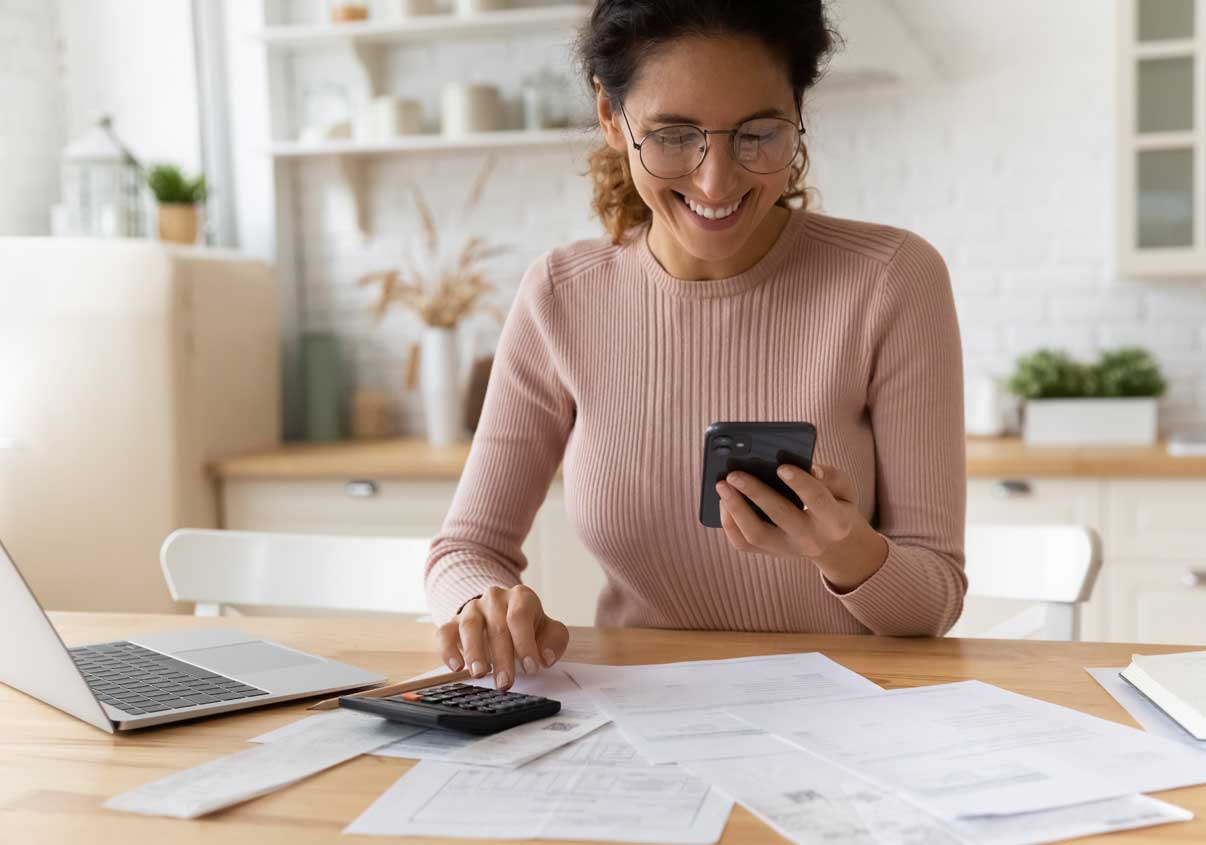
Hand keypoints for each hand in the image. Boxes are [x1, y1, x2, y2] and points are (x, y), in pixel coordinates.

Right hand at [434, 584, 568, 690]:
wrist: (503, 613)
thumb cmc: (528, 626)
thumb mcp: (549, 631)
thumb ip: (554, 642)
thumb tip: (545, 657)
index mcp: (521, 596)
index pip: (520, 616)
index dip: (525, 643)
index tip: (531, 668)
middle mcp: (495, 598)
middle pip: (497, 626)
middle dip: (502, 658)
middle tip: (505, 682)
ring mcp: (472, 609)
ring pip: (469, 626)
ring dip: (474, 652)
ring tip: (480, 673)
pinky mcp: (453, 622)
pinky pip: (445, 632)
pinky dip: (448, 649)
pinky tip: (456, 667)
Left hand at [716, 462, 886, 590]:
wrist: (834, 546)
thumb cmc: (836, 505)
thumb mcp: (845, 489)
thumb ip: (831, 476)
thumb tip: (809, 467)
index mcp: (835, 522)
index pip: (818, 501)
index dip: (800, 483)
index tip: (781, 466)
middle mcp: (810, 539)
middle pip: (780, 516)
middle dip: (756, 492)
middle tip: (734, 473)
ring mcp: (787, 550)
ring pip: (756, 535)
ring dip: (735, 509)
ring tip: (722, 485)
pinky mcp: (770, 553)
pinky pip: (743, 544)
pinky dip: (729, 523)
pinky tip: (723, 501)